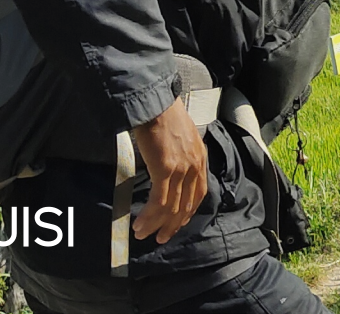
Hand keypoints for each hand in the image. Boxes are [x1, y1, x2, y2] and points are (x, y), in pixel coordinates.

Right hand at [130, 98, 207, 243]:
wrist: (156, 101)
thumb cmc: (163, 115)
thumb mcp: (180, 137)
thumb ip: (179, 153)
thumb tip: (166, 167)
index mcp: (200, 157)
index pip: (199, 192)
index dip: (188, 211)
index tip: (178, 223)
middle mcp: (195, 165)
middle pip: (186, 204)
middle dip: (172, 224)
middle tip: (160, 237)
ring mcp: (182, 168)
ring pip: (172, 207)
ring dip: (156, 224)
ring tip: (144, 234)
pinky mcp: (166, 169)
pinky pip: (159, 200)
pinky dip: (149, 215)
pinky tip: (140, 223)